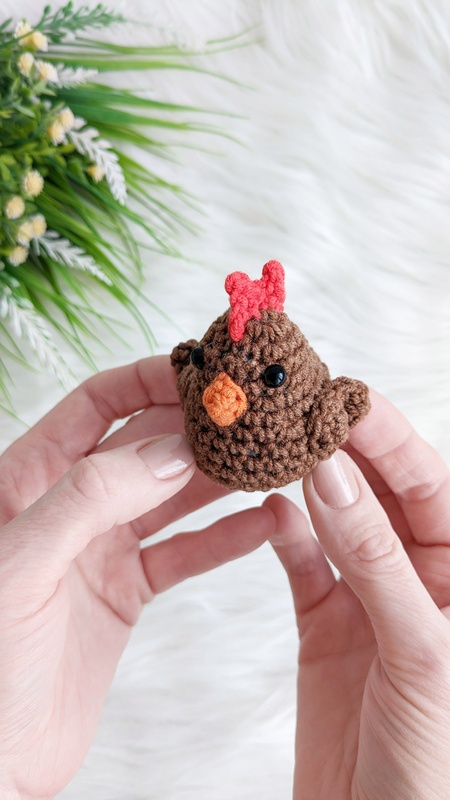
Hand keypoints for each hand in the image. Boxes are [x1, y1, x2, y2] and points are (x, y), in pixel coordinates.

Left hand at [0, 356, 274, 799]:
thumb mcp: (22, 564)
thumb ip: (89, 499)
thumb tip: (168, 451)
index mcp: (29, 479)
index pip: (96, 403)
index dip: (148, 380)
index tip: (204, 374)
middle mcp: (69, 504)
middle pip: (143, 444)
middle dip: (196, 427)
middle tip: (251, 417)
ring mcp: (99, 546)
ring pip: (171, 495)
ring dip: (218, 477)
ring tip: (269, 460)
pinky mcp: (125, 591)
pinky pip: (184, 552)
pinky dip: (225, 538)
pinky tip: (265, 523)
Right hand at [267, 390, 449, 799]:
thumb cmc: (436, 763)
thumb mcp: (420, 652)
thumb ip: (375, 561)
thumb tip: (333, 476)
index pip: (429, 484)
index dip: (389, 438)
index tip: (344, 397)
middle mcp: (421, 576)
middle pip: (380, 493)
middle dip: (343, 450)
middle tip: (300, 409)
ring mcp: (370, 597)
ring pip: (338, 522)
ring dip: (309, 485)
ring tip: (277, 445)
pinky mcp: (327, 623)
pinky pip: (304, 564)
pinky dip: (285, 534)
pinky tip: (269, 507)